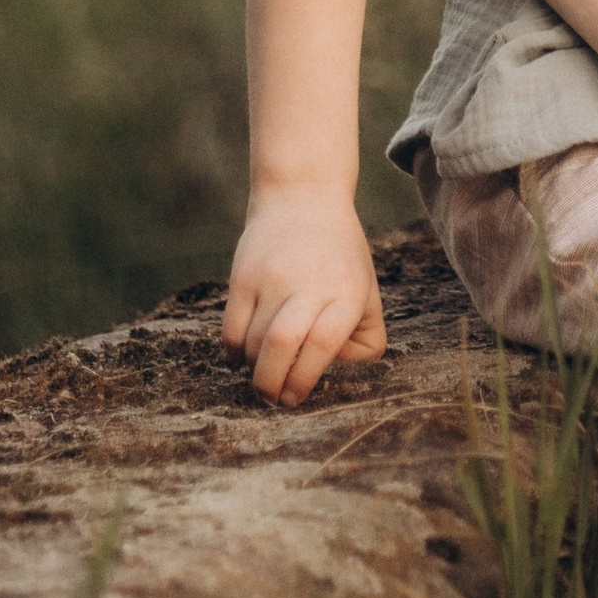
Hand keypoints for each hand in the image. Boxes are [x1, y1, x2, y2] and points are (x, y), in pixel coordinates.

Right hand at [225, 188, 386, 405]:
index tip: (296, 397)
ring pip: (252, 343)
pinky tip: (246, 354)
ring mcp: (272, 280)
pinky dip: (235, 353)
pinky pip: (231, 331)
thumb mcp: (366, 290)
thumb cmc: (340, 257)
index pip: (323, 345)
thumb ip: (364, 336)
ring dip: (255, 370)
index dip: (305, 380)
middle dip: (272, 385)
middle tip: (273, 399)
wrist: (303, 198)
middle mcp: (308, 285)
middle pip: (281, 345)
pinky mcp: (242, 277)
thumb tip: (333, 372)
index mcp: (345, 293)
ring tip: (265, 372)